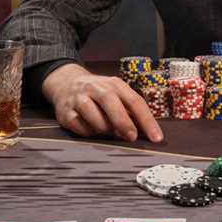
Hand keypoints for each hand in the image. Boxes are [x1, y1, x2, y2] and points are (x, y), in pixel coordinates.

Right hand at [41, 63, 162, 141]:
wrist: (66, 83)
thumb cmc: (99, 94)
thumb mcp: (116, 95)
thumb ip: (130, 111)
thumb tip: (147, 133)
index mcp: (115, 84)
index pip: (135, 101)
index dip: (147, 120)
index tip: (155, 137)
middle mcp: (96, 88)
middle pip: (111, 103)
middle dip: (124, 122)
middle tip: (132, 138)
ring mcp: (79, 98)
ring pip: (92, 114)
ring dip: (104, 128)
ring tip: (111, 133)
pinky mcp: (65, 111)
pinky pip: (78, 125)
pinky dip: (87, 132)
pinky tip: (92, 131)